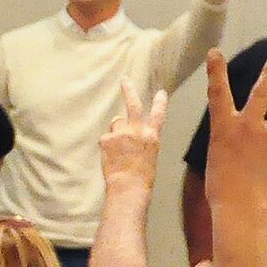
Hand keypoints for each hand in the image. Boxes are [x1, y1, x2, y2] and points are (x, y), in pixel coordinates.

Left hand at [99, 82, 166, 200]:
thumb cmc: (142, 178)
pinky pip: (105, 138)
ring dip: (115, 131)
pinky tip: (110, 157)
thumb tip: (132, 136)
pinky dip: (107, 145)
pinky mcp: (107, 139)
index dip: (160, 103)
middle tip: (125, 80)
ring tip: (117, 148)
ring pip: (116, 123)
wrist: (129, 186)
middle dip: (129, 90)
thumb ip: (143, 141)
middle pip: (133, 105)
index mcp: (152, 136)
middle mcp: (137, 131)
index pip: (158, 115)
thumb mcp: (150, 156)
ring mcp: (121, 133)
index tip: (160, 93)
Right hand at [202, 50, 266, 214]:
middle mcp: (248, 124)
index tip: (215, 52)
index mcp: (223, 128)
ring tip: (260, 169)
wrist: (242, 208)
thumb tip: (266, 134)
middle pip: (262, 93)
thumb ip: (240, 139)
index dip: (216, 71)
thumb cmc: (224, 188)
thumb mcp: (221, 157)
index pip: (217, 93)